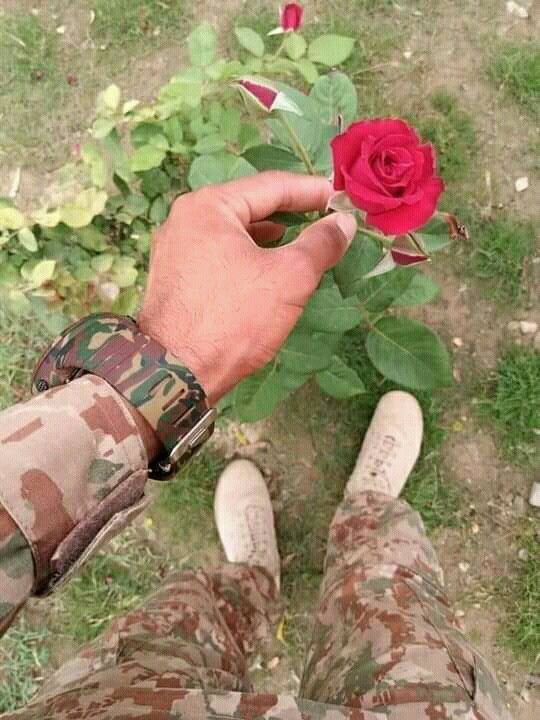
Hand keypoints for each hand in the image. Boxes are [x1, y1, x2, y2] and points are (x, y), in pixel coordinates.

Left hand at [138, 171, 356, 404]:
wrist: (176, 373)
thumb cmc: (234, 318)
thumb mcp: (289, 277)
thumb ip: (321, 243)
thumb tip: (344, 222)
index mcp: (209, 206)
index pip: (272, 185)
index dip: (313, 191)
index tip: (343, 198)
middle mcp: (185, 220)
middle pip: (250, 206)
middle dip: (292, 212)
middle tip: (328, 218)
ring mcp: (175, 250)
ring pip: (235, 232)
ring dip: (272, 236)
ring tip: (304, 240)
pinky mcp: (176, 278)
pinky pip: (220, 255)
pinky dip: (249, 256)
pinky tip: (267, 267)